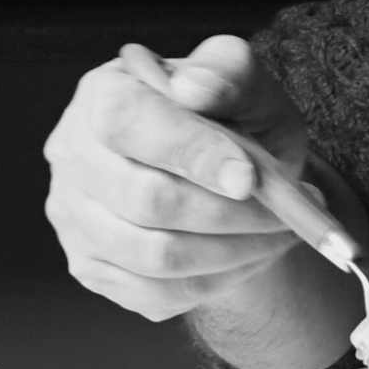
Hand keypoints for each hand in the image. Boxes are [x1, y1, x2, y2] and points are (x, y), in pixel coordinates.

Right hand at [43, 35, 311, 321]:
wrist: (224, 167)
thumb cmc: (230, 116)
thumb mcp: (247, 84)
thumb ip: (229, 75)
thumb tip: (195, 88)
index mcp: (104, 94)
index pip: (131, 125)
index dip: (194, 154)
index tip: (251, 179)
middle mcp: (74, 156)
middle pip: (148, 201)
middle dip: (235, 213)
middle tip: (294, 210)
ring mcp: (74, 217)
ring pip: (157, 257)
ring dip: (237, 251)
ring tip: (285, 232)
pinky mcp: (92, 266)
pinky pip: (157, 294)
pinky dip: (220, 280)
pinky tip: (253, 254)